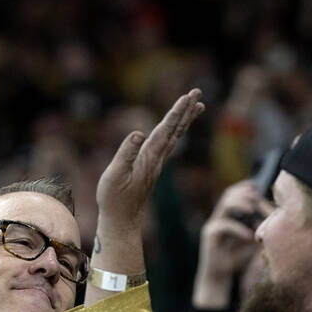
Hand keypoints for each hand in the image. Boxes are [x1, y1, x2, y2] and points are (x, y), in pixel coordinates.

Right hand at [95, 89, 203, 232]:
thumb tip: (138, 133)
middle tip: (197, 92)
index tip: (187, 97)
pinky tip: (178, 127)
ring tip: (197, 105)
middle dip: (186, 110)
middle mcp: (157, 158)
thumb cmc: (114, 198)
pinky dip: (176, 131)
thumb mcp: (114, 175)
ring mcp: (156, 162)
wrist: (122, 219)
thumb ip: (126, 154)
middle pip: (175, 129)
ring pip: (175, 136)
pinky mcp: (152, 166)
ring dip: (185, 119)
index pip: (166, 129)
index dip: (176, 112)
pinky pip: (168, 143)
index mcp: (149, 157)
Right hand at [192, 180, 269, 309]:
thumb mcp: (254, 241)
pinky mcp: (209, 235)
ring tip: (253, 210)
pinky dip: (238, 229)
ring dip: (241, 204)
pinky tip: (249, 236)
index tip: (266, 197)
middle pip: (230, 193)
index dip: (252, 192)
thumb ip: (261, 228)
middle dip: (246, 194)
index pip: (238, 193)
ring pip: (225, 203)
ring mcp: (214, 224)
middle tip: (259, 200)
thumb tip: (276, 216)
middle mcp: (220, 216)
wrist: (221, 277)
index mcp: (230, 215)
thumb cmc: (238, 258)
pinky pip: (223, 225)